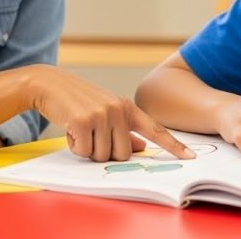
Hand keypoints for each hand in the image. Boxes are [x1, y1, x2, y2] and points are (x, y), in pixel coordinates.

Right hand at [25, 64, 194, 161]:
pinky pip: (84, 152)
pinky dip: (74, 146)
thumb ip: (124, 129)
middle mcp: (118, 109)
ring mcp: (101, 114)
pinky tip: (70, 129)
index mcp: (128, 107)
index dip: (173, 145)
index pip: (155, 129)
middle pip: (123, 154)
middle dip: (105, 152)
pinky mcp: (82, 121)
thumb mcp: (106, 111)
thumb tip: (140, 147)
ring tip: (80, 129)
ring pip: (102, 156)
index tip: (190, 156)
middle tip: (92, 135)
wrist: (50, 84)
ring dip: (88, 149)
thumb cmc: (79, 101)